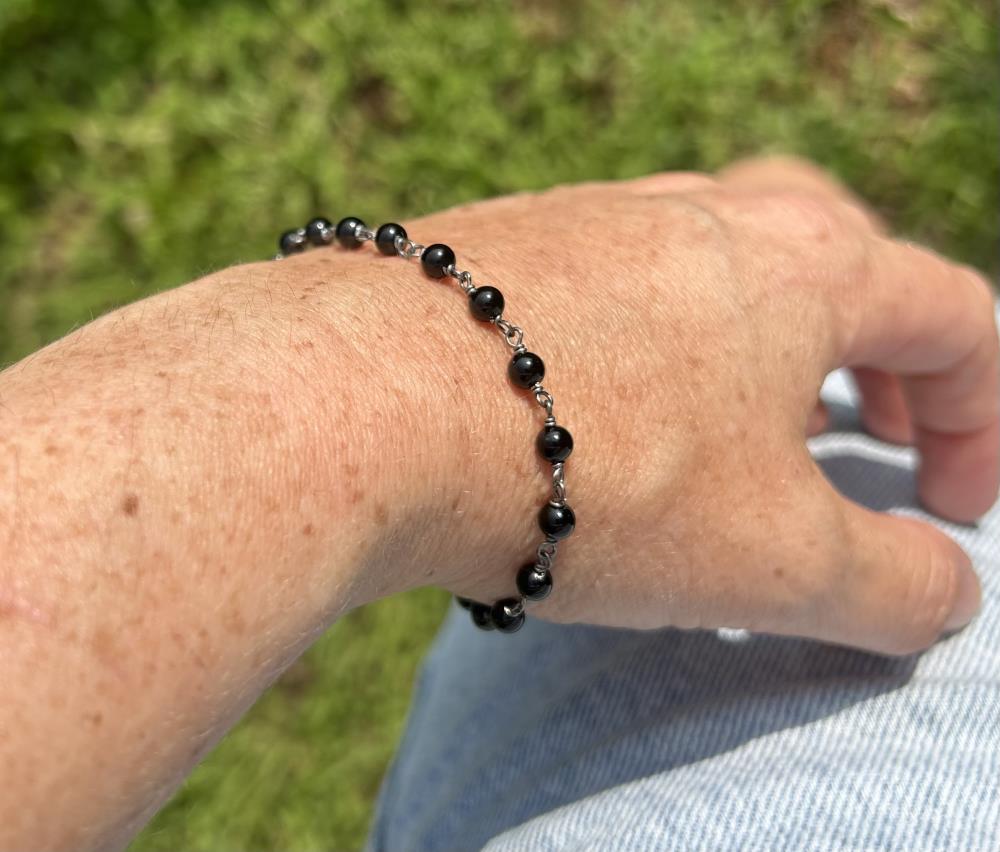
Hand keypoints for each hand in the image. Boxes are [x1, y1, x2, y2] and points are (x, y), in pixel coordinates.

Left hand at [321, 157, 997, 654]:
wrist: (362, 403)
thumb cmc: (590, 472)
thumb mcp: (772, 560)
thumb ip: (890, 586)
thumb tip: (945, 590)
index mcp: (802, 265)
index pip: (952, 317)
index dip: (979, 419)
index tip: (950, 508)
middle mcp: (702, 215)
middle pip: (841, 257)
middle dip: (883, 352)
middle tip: (872, 430)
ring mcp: (594, 219)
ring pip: (717, 262)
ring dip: (759, 342)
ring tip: (742, 424)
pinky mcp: (504, 248)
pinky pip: (607, 285)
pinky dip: (646, 344)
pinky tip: (604, 408)